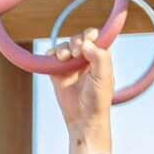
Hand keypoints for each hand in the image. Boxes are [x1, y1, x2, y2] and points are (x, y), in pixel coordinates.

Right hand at [47, 29, 113, 153]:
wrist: (83, 119)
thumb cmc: (98, 100)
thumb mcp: (103, 77)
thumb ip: (99, 58)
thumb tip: (87, 43)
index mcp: (100, 58)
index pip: (96, 37)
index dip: (91, 35)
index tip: (89, 40)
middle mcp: (86, 59)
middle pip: (79, 39)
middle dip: (76, 41)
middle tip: (76, 52)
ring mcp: (71, 65)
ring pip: (64, 46)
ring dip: (63, 48)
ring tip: (64, 58)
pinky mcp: (57, 72)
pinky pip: (51, 57)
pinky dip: (50, 55)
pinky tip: (53, 59)